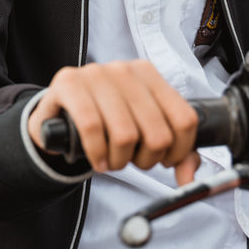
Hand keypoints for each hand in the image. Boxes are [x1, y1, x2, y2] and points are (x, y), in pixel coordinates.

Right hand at [28, 60, 200, 185]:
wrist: (59, 107)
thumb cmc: (106, 117)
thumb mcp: (141, 127)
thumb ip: (173, 150)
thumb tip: (189, 178)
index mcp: (149, 74)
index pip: (184, 119)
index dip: (179, 150)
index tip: (165, 159)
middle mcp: (125, 70)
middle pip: (156, 132)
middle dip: (147, 160)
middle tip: (133, 162)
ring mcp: (96, 73)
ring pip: (125, 134)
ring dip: (120, 161)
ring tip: (113, 161)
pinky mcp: (69, 83)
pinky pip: (91, 127)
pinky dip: (98, 153)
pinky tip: (98, 160)